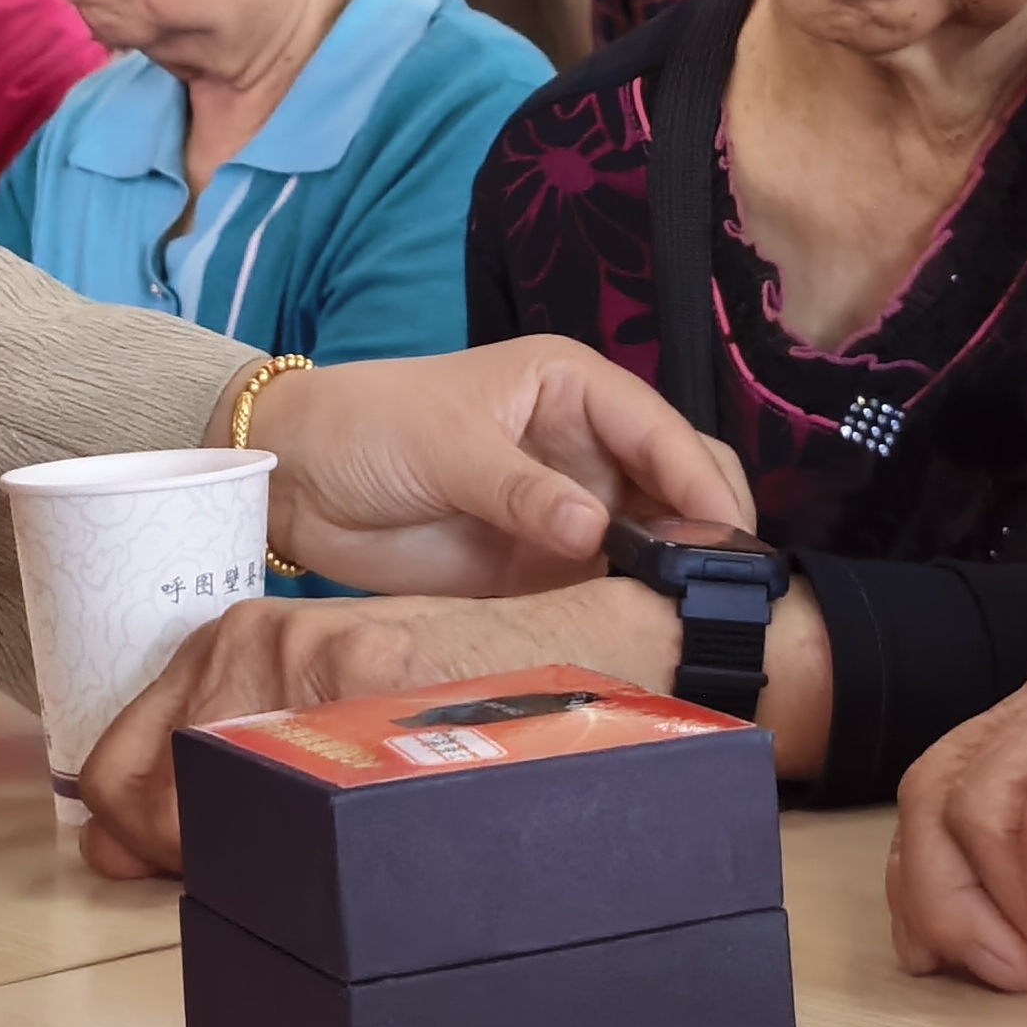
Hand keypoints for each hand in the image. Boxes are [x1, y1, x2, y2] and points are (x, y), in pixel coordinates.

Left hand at [73, 586, 682, 874]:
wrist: (588, 649)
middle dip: (198, 859)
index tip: (179, 865)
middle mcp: (258, 638)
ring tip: (348, 845)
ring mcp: (307, 658)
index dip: (135, 839)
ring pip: (219, 814)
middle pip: (153, 801)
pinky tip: (375, 836)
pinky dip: (320, 851)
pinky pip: (294, 810)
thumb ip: (225, 762)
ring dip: (267, 861)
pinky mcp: (365, 680)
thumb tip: (113, 853)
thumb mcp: (333, 704)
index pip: (117, 767)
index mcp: (239, 639)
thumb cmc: (470, 686)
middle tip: (284, 872)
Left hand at [229, 340, 751, 598]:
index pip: (658, 430)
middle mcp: (585, 447)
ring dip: (674, 578)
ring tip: (695, 623)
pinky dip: (628, 610)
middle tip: (722, 590)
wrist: (299, 481)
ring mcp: (569, 509)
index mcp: (573, 387)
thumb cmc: (370, 426)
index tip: (727, 534)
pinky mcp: (543, 565)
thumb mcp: (446, 444)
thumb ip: (520, 489)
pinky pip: (603, 588)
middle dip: (703, 530)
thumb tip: (595, 530)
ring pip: (652, 542)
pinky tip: (647, 638)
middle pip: (673, 485)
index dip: (695, 479)